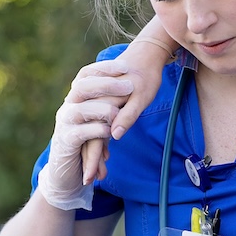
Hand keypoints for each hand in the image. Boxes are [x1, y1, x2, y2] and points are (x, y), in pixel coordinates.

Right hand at [39, 61, 133, 210]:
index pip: (85, 74)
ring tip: (119, 112)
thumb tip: (131, 87)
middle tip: (129, 86)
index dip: (103, 68)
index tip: (124, 66)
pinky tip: (110, 133)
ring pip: (81, 109)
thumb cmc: (85, 145)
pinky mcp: (66, 142)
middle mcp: (67, 107)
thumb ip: (109, 104)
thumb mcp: (99, 121)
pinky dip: (97, 131)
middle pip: (82, 87)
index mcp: (75, 98)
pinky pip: (81, 133)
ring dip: (103, 109)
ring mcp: (65, 124)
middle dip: (106, 84)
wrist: (64, 174)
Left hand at [80, 37, 169, 181]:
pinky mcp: (122, 98)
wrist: (147, 53)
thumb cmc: (140, 77)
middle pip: (92, 138)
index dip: (90, 156)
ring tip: (96, 176)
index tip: (90, 177)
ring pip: (99, 133)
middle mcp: (102, 107)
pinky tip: (109, 149)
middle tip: (87, 182)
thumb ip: (121, 117)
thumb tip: (113, 136)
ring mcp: (110, 102)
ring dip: (96, 155)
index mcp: (101, 109)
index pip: (92, 136)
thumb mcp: (131, 101)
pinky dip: (111, 135)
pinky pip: (115, 120)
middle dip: (90, 161)